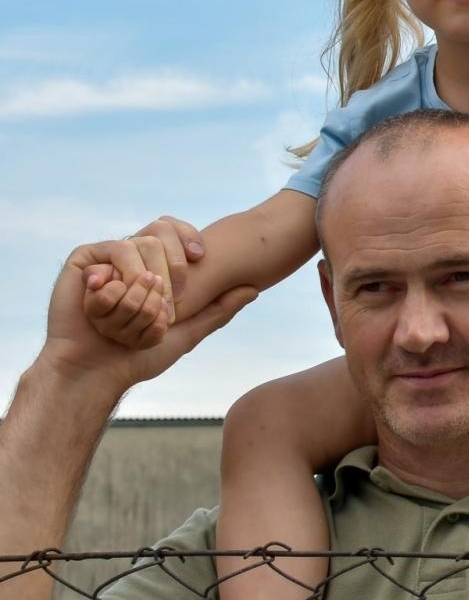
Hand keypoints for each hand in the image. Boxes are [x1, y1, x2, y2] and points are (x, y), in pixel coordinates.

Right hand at [44, 237, 254, 395]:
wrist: (97, 370)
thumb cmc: (140, 356)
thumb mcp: (188, 332)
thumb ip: (219, 309)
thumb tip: (253, 288)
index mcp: (156, 267)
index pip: (175, 230)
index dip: (189, 238)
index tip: (200, 257)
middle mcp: (132, 258)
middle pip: (160, 238)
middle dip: (168, 277)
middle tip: (162, 310)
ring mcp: (107, 258)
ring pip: (137, 246)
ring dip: (140, 291)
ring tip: (129, 319)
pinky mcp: (85, 261)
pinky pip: (110, 254)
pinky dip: (114, 287)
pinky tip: (105, 309)